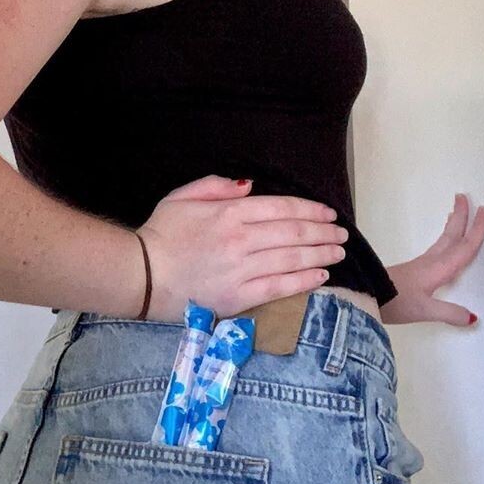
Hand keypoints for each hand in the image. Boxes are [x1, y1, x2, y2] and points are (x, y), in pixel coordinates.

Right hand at [136, 175, 348, 322]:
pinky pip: (279, 288)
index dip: (310, 210)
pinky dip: (303, 281)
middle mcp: (241, 240)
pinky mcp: (239, 297)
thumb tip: (249, 186)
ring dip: (320, 255)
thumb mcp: (182, 196)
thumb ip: (217, 186)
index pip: (281, 208)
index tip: (328, 214)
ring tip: (338, 252)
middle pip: (293, 233)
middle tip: (341, 234)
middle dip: (322, 232)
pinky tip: (320, 276)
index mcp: (229, 213)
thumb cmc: (161, 234)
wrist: (141, 275)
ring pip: (292, 259)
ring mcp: (242, 270)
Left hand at [382, 193, 483, 327]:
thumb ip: (450, 313)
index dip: (477, 230)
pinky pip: (437, 247)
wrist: (366, 294)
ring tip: (456, 213)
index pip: (464, 247)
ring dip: (453, 225)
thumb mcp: (424, 310)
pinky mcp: (415, 269)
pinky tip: (444, 244)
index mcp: (439, 268)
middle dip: (462, 217)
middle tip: (465, 196)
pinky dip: (445, 238)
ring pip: (444, 240)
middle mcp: (432, 262)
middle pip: (451, 235)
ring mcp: (423, 264)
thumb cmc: (395, 301)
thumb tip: (473, 318)